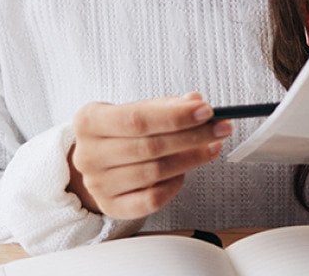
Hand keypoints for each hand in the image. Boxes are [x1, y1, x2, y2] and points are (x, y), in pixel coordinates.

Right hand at [67, 92, 230, 218]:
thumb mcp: (135, 110)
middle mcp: (88, 154)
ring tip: (211, 147)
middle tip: (220, 128)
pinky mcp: (111, 206)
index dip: (174, 116)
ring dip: (190, 159)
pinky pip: (152, 199)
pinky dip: (174, 185)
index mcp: (89, 121)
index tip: (205, 111)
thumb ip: (165, 106)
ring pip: (155, 173)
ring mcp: (97, 184)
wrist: (96, 162)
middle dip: (192, 137)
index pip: (137, 118)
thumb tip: (195, 102)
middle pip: (149, 146)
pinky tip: (184, 172)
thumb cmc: (119, 132)